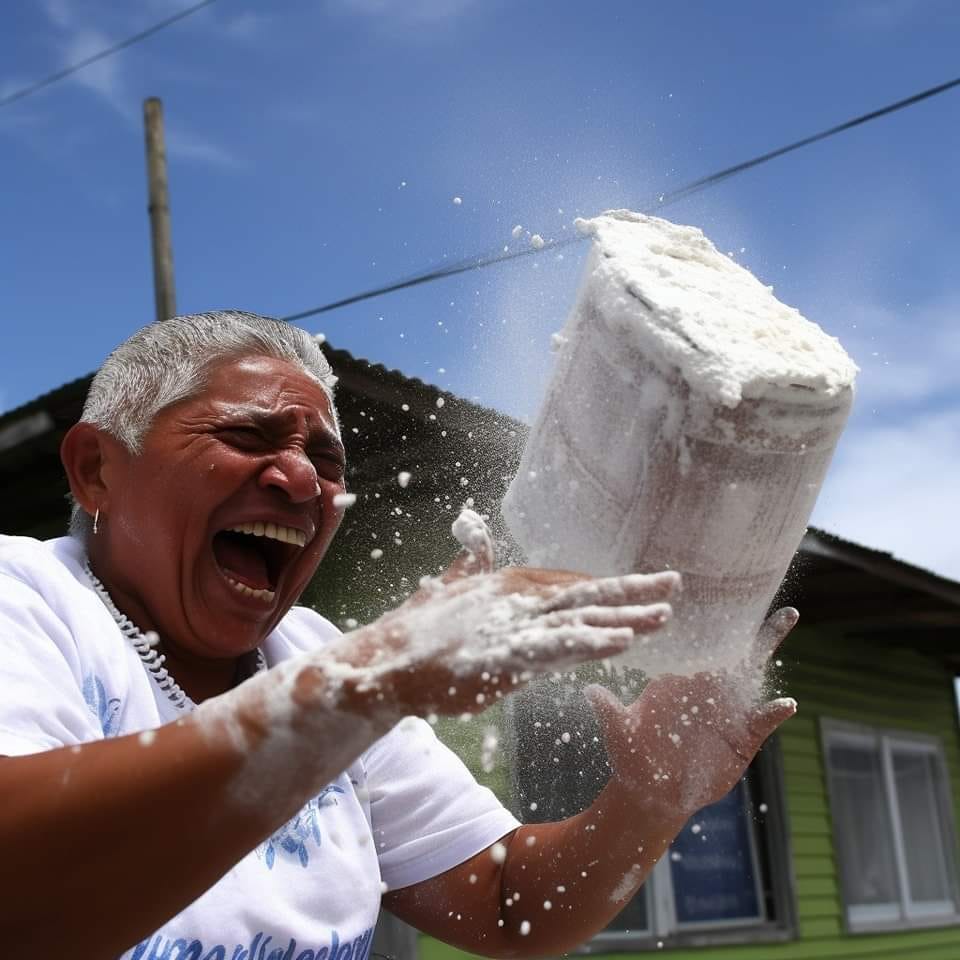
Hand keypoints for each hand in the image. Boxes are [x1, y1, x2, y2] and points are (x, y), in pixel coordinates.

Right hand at [338, 561, 680, 719]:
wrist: (385, 663)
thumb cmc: (420, 632)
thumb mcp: (449, 589)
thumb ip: (468, 563)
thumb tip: (474, 533)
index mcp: (510, 587)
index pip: (568, 584)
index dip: (607, 587)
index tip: (642, 585)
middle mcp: (518, 600)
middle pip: (586, 594)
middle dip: (633, 590)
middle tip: (675, 584)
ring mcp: (514, 626)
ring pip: (581, 618)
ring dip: (626, 615)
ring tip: (664, 613)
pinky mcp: (507, 656)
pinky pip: (558, 647)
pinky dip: (593, 641)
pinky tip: (624, 640)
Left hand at [584, 607, 798, 821]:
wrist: (651, 791)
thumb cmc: (632, 755)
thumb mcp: (619, 732)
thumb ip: (610, 711)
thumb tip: (589, 689)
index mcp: (677, 677)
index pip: (693, 642)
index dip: (705, 617)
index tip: (716, 589)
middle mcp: (706, 686)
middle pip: (732, 648)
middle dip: (752, 623)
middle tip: (778, 597)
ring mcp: (727, 710)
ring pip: (753, 673)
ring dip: (769, 645)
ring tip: (787, 618)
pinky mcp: (742, 738)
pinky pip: (762, 720)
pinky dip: (775, 712)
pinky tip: (786, 704)